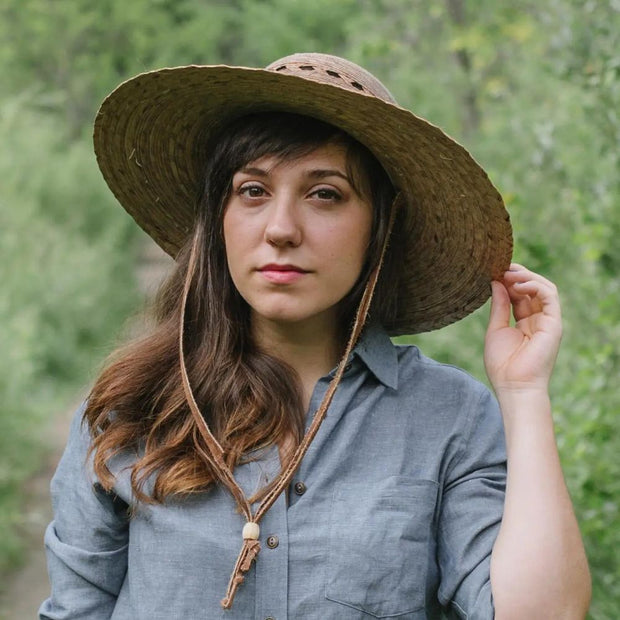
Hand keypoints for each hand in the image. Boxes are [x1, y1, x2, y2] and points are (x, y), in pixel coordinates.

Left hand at [484, 263, 562, 393]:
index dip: (508, 281)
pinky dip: (534, 286)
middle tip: (500, 267)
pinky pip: (550, 296)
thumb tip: (496, 282)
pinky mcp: (554, 324)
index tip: (493, 271)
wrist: (513, 385)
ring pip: (544, 288)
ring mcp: (548, 321)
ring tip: (508, 273)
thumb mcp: (496, 328)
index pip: (520, 294)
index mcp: (524, 322)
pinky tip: (517, 285)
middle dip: (517, 275)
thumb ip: (500, 305)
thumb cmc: (502, 363)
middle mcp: (538, 319)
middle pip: (532, 288)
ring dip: (526, 277)